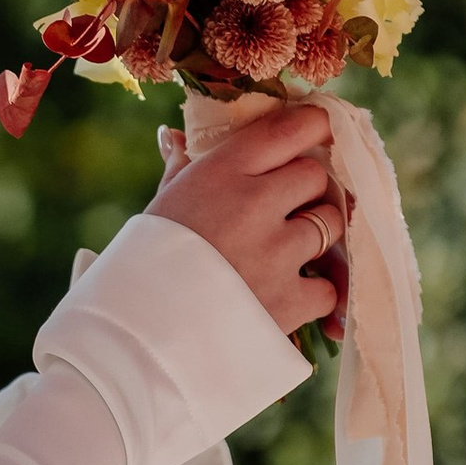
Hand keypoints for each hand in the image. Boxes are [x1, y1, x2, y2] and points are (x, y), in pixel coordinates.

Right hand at [148, 99, 347, 337]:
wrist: (135, 337)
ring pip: (330, 225)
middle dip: (306, 190)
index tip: (320, 132)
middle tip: (286, 209)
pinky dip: (315, 293)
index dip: (314, 126)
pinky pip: (328, 287)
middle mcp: (255, 204)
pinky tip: (287, 295)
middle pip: (315, 176)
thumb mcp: (161, 205)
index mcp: (222, 172)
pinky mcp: (290, 301)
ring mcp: (277, 253)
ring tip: (281, 255)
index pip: (290, 129)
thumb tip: (175, 136)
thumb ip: (180, 167)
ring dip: (315, 237)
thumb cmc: (144, 264)